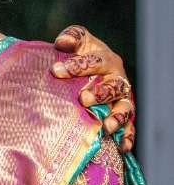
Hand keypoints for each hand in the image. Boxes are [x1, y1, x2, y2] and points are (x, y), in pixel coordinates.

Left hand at [51, 25, 134, 151]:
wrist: (89, 72)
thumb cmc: (80, 57)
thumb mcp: (77, 43)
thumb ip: (72, 38)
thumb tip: (62, 42)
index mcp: (105, 59)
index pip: (94, 60)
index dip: (76, 65)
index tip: (56, 70)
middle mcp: (116, 79)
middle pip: (114, 86)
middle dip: (101, 93)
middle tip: (83, 99)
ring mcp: (121, 99)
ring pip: (125, 108)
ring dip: (117, 117)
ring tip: (106, 127)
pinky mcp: (122, 116)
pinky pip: (129, 127)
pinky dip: (128, 137)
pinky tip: (123, 146)